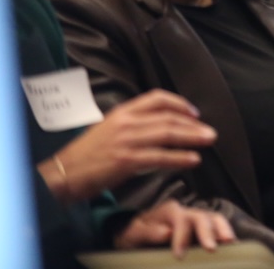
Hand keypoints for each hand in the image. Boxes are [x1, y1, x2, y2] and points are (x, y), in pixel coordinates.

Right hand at [40, 89, 215, 201]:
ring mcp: (126, 141)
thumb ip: (133, 124)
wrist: (62, 174)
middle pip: (168, 118)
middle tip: (210, 132)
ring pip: (167, 135)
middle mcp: (126, 122)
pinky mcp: (126, 160)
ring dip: (192, 138)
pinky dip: (179, 158)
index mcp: (122, 112)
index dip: (180, 103)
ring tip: (208, 141)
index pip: (157, 98)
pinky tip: (192, 160)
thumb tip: (160, 125)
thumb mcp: (109, 129)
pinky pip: (159, 157)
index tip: (195, 112)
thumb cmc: (86, 155)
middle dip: (193, 124)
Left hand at [113, 199, 234, 256]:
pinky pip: (217, 227)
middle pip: (201, 217)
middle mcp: (185, 211)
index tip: (179, 256)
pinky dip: (225, 234)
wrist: (135, 233)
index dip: (182, 237)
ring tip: (230, 243)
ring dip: (223, 230)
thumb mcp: (133, 234)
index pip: (180, 220)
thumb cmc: (133, 234)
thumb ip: (148, 232)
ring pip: (214, 219)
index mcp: (169, 211)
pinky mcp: (201, 228)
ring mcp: (195, 218)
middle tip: (212, 249)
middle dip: (208, 233)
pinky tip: (231, 245)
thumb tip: (167, 232)